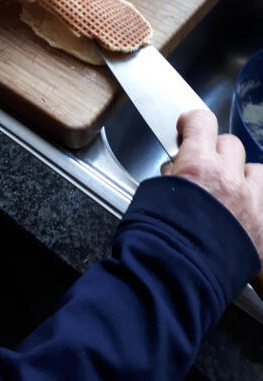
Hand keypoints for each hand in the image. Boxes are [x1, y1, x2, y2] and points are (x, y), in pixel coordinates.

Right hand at [161, 109, 262, 259]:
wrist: (173, 281)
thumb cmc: (155, 241)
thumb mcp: (152, 195)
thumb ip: (171, 176)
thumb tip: (178, 170)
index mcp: (198, 165)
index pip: (202, 122)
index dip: (192, 123)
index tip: (187, 129)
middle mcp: (228, 179)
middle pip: (229, 144)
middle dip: (215, 152)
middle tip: (202, 169)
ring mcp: (249, 202)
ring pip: (254, 169)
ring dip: (241, 174)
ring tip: (227, 191)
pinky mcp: (260, 226)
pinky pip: (262, 198)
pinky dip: (252, 200)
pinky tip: (238, 214)